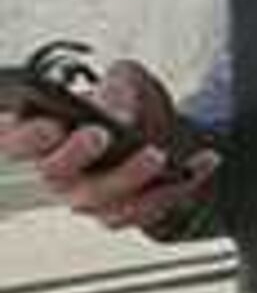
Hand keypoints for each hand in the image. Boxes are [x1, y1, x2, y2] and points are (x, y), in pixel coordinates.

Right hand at [2, 57, 215, 234]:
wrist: (158, 129)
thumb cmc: (125, 103)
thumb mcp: (124, 81)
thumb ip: (118, 90)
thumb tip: (121, 114)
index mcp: (38, 135)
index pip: (13, 140)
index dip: (26, 137)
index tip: (50, 126)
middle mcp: (56, 170)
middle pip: (54, 174)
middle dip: (75, 154)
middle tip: (99, 134)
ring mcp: (86, 196)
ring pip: (100, 201)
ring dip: (130, 178)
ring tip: (157, 154)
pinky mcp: (122, 211)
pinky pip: (145, 210)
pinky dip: (177, 187)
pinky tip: (202, 162)